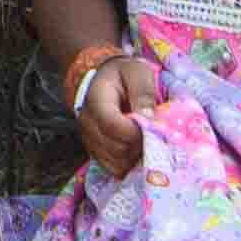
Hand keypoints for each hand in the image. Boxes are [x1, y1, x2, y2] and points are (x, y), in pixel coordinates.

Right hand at [70, 50, 162, 177]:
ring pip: (115, 163)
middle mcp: (87, 123)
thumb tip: (148, 119)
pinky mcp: (95, 151)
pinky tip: (137, 151)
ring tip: (145, 141)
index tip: (152, 127)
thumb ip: (143, 92)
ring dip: (135, 157)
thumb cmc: (123, 74)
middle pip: (115, 148)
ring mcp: (89, 139)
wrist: (104, 79)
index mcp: (96, 100)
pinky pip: (112, 168)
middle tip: (153, 135)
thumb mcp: (137, 72)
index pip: (113, 126)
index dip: (136, 133)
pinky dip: (128, 164)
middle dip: (139, 145)